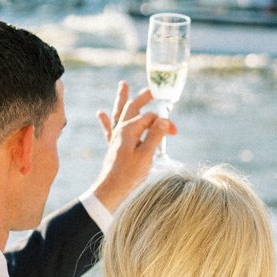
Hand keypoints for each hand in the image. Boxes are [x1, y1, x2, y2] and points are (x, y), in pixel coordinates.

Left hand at [91, 80, 177, 213]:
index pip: (152, 118)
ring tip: (123, 85)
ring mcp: (116, 137)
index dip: (164, 123)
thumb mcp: (146, 155)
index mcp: (129, 130)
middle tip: (152, 89)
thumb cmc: (129, 174)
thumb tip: (164, 119)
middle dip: (143, 97)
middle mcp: (121, 130)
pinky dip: (106, 120)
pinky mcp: (114, 146)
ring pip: (120, 112)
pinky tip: (100, 114)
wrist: (112, 190)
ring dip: (122, 99)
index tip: (175, 132)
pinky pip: (109, 129)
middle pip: (132, 107)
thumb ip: (155, 135)